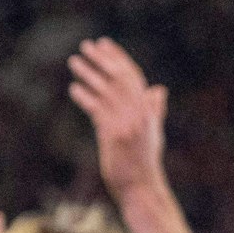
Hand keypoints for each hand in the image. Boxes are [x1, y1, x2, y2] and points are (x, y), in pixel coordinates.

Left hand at [68, 37, 167, 200]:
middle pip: (119, 78)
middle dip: (102, 60)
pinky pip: (97, 109)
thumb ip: (155, 110)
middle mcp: (140, 114)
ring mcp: (128, 124)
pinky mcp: (114, 134)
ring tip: (74, 61)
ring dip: (88, 73)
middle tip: (86, 46)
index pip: (134, 77)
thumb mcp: (153, 134)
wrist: (142, 188)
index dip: (119, 58)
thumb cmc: (144, 164)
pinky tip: (74, 89)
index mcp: (149, 112)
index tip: (104, 44)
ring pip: (106, 90)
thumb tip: (159, 90)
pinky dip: (84, 97)